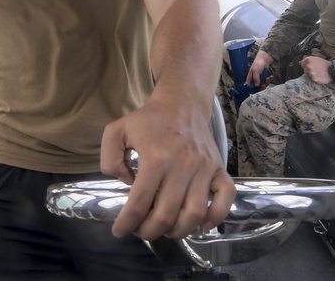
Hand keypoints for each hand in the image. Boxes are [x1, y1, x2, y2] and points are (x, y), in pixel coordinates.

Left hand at [100, 98, 235, 240]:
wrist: (182, 104)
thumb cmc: (148, 120)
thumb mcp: (116, 131)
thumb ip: (109, 158)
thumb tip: (125, 183)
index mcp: (155, 156)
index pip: (139, 202)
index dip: (127, 223)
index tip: (119, 231)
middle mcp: (182, 164)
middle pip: (167, 215)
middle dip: (149, 231)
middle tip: (141, 231)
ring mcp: (204, 167)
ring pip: (195, 214)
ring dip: (178, 231)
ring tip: (165, 230)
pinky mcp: (219, 168)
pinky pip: (226, 197)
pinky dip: (216, 217)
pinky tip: (202, 225)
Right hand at [246, 49, 273, 86]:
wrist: (264, 59)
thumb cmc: (258, 64)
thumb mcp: (255, 71)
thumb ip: (255, 78)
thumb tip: (257, 85)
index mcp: (249, 79)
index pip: (250, 87)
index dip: (254, 89)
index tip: (259, 88)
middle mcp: (254, 80)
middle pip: (257, 88)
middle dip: (262, 86)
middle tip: (265, 84)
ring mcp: (259, 79)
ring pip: (263, 85)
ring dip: (267, 82)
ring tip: (268, 77)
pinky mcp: (264, 78)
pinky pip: (266, 82)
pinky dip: (269, 80)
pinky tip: (271, 76)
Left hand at [301, 55, 332, 83]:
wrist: (332, 70)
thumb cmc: (324, 64)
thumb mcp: (316, 59)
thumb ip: (307, 61)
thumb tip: (299, 62)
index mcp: (308, 60)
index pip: (302, 64)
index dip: (307, 66)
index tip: (313, 66)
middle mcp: (308, 66)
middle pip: (305, 70)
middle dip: (309, 71)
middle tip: (317, 70)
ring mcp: (311, 73)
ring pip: (308, 75)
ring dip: (312, 75)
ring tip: (318, 73)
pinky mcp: (313, 78)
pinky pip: (312, 79)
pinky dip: (315, 79)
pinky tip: (319, 76)